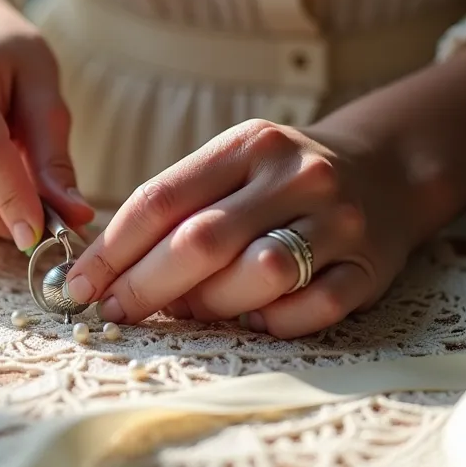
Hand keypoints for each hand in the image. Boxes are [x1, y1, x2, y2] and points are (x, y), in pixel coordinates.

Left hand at [62, 119, 421, 338]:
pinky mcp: (370, 267)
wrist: (385, 169)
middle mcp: (297, 176)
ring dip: (210, 305)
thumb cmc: (279, 180)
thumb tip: (107, 274)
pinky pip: (311, 310)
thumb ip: (177, 209)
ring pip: (258, 276)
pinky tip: (254, 317)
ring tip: (190, 310)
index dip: (112, 249)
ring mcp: (339, 221)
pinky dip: (273, 322)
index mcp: (249, 144)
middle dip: (145, 286)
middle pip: (203, 241)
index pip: (163, 198)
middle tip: (115, 312)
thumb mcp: (231, 166)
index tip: (80, 284)